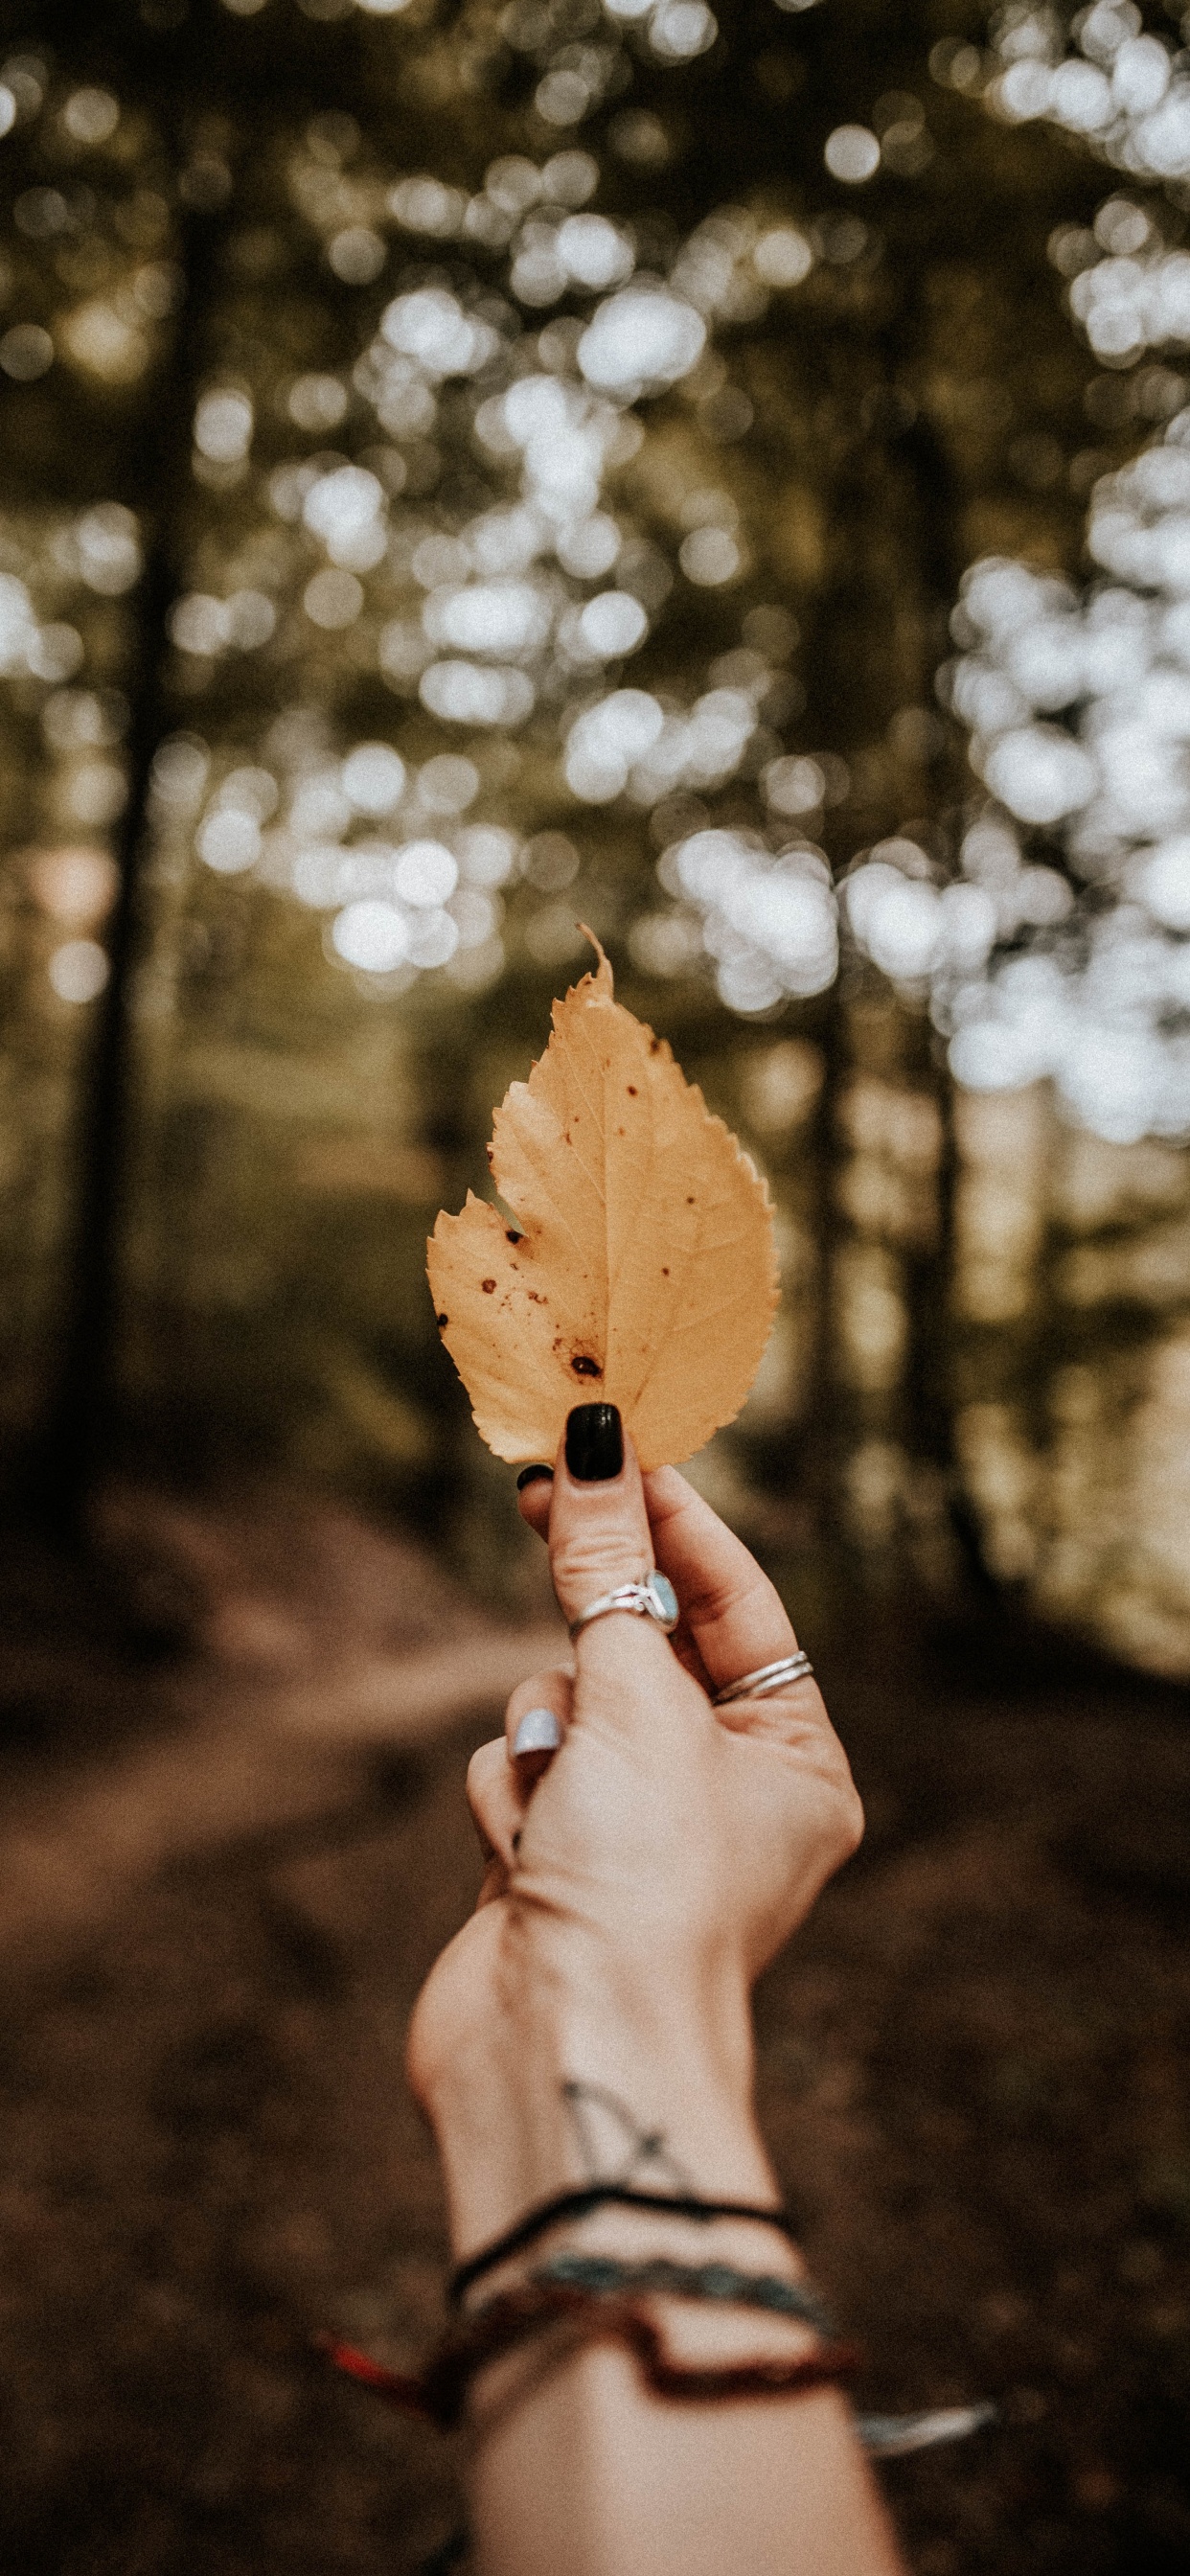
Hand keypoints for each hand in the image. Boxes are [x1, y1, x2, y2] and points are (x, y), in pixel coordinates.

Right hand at [407, 1408, 863, 2260]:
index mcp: (796, 1759)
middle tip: (541, 1487)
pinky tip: (524, 1859)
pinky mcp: (553, 1864)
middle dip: (596, 1618)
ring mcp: (634, 1831)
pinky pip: (518, 1769)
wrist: (567, 2056)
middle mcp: (725, 1793)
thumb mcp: (635, 1702)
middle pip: (643, 1647)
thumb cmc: (643, 1883)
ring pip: (562, 1703)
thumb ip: (606, 1572)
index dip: (671, 1520)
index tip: (610, 1440)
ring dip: (547, 1732)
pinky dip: (510, 1799)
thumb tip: (595, 1446)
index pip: (736, 1603)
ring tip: (561, 1800)